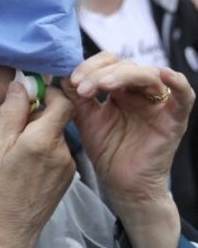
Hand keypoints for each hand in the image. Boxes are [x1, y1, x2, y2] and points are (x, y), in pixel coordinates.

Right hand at [0, 83, 77, 247]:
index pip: (61, 101)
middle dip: (37, 117)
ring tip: (15, 154)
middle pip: (58, 117)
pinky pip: (57, 152)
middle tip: (12, 131)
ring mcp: (69, 164)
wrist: (10, 230)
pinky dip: (43, 151)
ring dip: (38, 135)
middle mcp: (63, 149)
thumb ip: (11, 114)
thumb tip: (21, 85)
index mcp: (43, 139)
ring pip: (56, 135)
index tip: (27, 99)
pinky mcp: (69, 176)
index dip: (47, 94)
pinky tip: (25, 167)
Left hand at [64, 53, 193, 214]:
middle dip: (100, 73)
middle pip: (126, 65)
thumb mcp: (86, 120)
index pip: (108, 64)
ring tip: (103, 86)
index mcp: (120, 90)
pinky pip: (185, 97)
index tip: (71, 80)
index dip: (90, 66)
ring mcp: (159, 103)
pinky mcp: (174, 118)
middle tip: (82, 87)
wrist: (122, 184)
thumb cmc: (107, 152)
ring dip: (124, 76)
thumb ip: (76, 98)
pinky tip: (165, 75)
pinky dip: (178, 83)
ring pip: (148, 75)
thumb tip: (62, 75)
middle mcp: (140, 92)